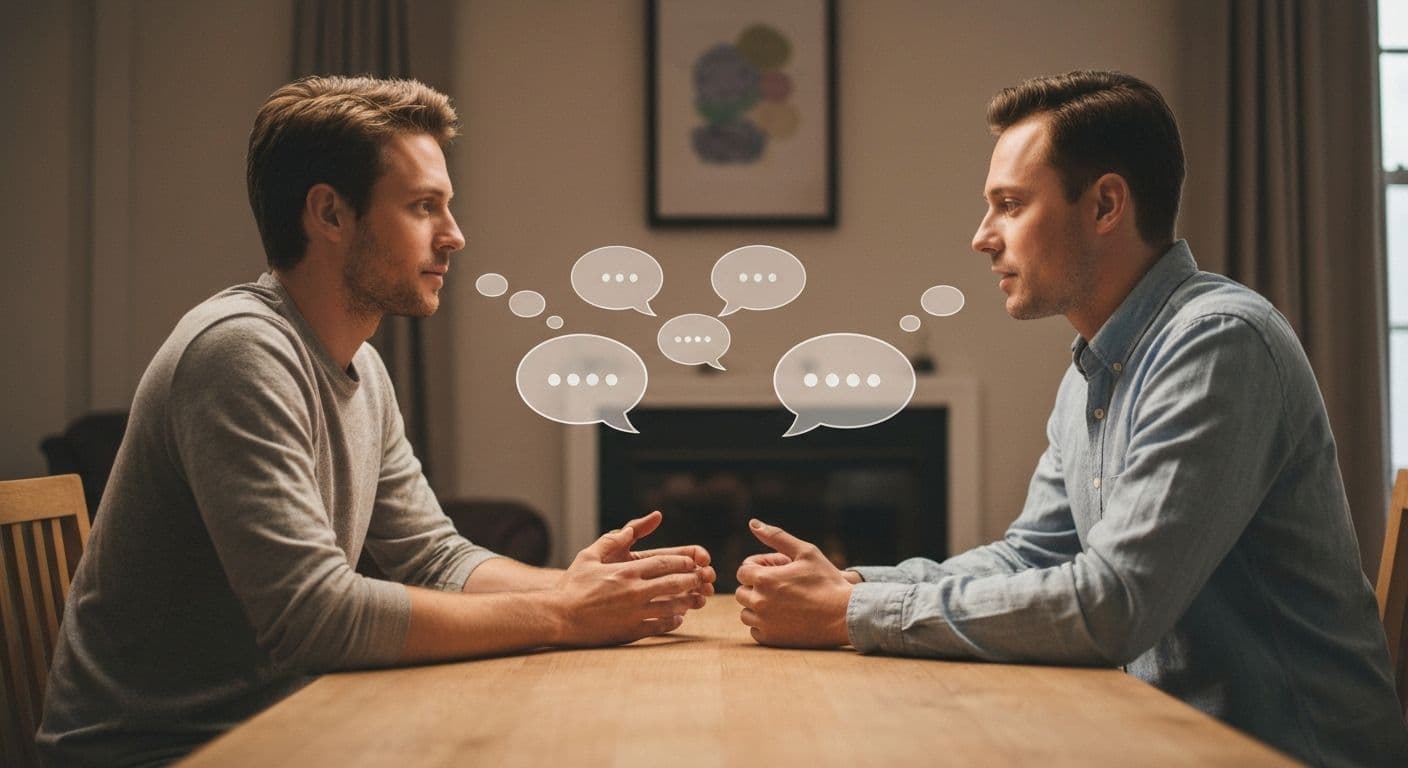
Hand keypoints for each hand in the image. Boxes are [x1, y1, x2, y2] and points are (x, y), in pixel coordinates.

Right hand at [553, 517, 710, 646]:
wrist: (559, 617)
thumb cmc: (572, 586)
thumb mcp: (588, 556)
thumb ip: (611, 541)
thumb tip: (628, 528)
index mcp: (626, 571)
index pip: (664, 563)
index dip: (684, 562)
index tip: (694, 562)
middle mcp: (634, 591)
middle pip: (673, 583)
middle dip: (692, 580)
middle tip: (703, 579)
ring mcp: (634, 612)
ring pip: (671, 606)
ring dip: (688, 601)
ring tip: (697, 599)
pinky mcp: (631, 631)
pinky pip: (660, 626)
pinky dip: (673, 621)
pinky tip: (678, 618)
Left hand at [735, 519, 852, 647]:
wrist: (845, 615)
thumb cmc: (826, 581)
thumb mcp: (805, 552)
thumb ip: (776, 537)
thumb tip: (753, 523)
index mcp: (764, 579)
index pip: (742, 571)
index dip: (757, 568)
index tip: (775, 570)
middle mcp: (759, 602)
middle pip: (741, 592)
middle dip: (756, 587)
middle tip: (779, 586)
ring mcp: (764, 623)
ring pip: (746, 613)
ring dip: (758, 606)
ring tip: (780, 602)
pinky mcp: (771, 639)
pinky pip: (755, 630)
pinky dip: (764, 624)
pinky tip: (783, 618)